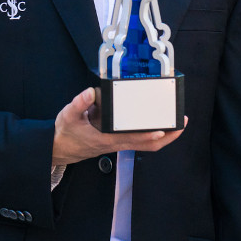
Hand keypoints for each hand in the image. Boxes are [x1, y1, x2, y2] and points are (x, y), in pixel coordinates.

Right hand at [51, 88, 186, 165]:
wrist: (59, 148)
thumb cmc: (66, 133)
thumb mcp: (68, 116)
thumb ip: (79, 103)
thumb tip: (90, 92)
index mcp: (106, 139)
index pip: (132, 138)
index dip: (148, 135)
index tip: (162, 130)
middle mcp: (117, 143)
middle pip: (148, 145)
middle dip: (167, 137)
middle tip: (181, 124)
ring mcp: (119, 143)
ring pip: (147, 144)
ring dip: (163, 136)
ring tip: (177, 124)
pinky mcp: (118, 141)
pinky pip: (140, 140)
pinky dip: (153, 134)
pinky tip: (160, 123)